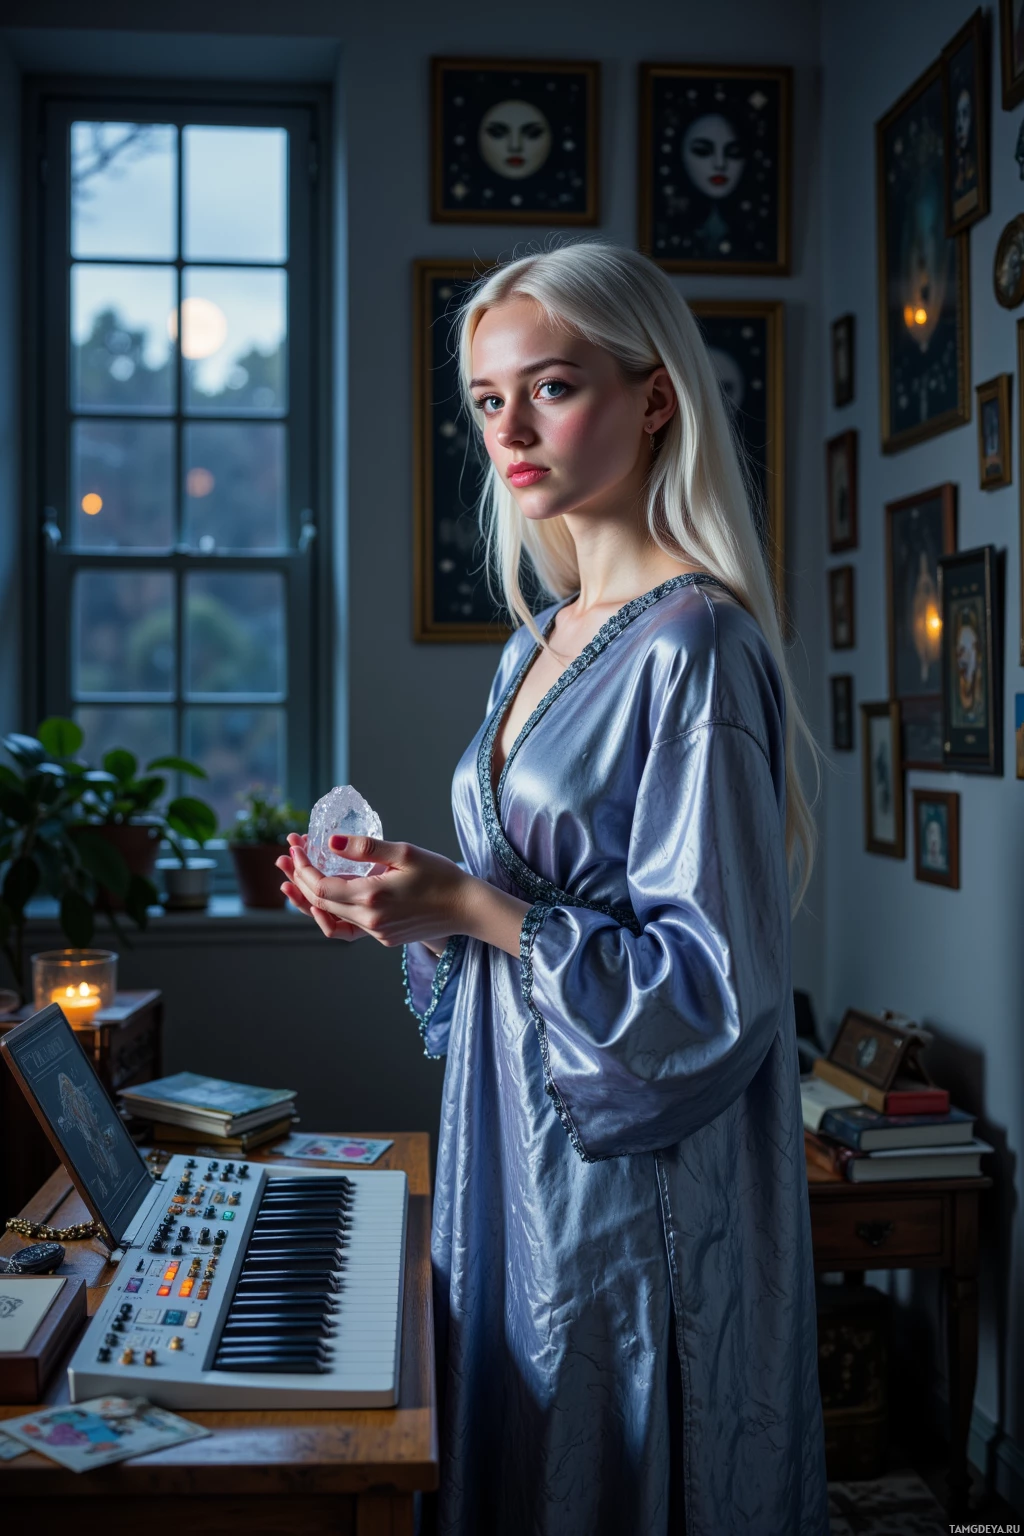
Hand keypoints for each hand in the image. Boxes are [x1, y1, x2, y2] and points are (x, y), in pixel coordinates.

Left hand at [277, 832, 469, 949]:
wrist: (467, 908)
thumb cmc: (440, 875)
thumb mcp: (404, 852)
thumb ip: (365, 847)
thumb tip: (328, 841)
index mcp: (371, 897)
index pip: (320, 886)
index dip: (303, 867)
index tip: (295, 847)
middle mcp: (369, 920)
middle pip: (319, 903)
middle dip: (299, 879)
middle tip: (285, 858)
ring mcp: (376, 933)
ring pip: (330, 917)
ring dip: (310, 897)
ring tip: (292, 881)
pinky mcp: (384, 938)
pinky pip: (348, 925)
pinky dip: (332, 909)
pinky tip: (328, 895)